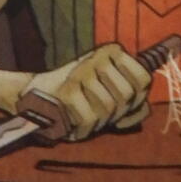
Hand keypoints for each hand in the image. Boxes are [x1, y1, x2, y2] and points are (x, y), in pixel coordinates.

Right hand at [22, 43, 152, 140]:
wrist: (36, 96)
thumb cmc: (80, 95)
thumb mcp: (108, 90)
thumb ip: (133, 99)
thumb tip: (144, 109)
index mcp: (111, 52)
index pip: (143, 79)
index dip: (138, 99)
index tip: (124, 104)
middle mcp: (97, 57)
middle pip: (127, 96)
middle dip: (117, 113)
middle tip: (102, 113)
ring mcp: (81, 72)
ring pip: (109, 109)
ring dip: (99, 122)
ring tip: (86, 116)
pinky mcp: (67, 90)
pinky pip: (90, 119)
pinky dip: (84, 129)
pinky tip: (75, 123)